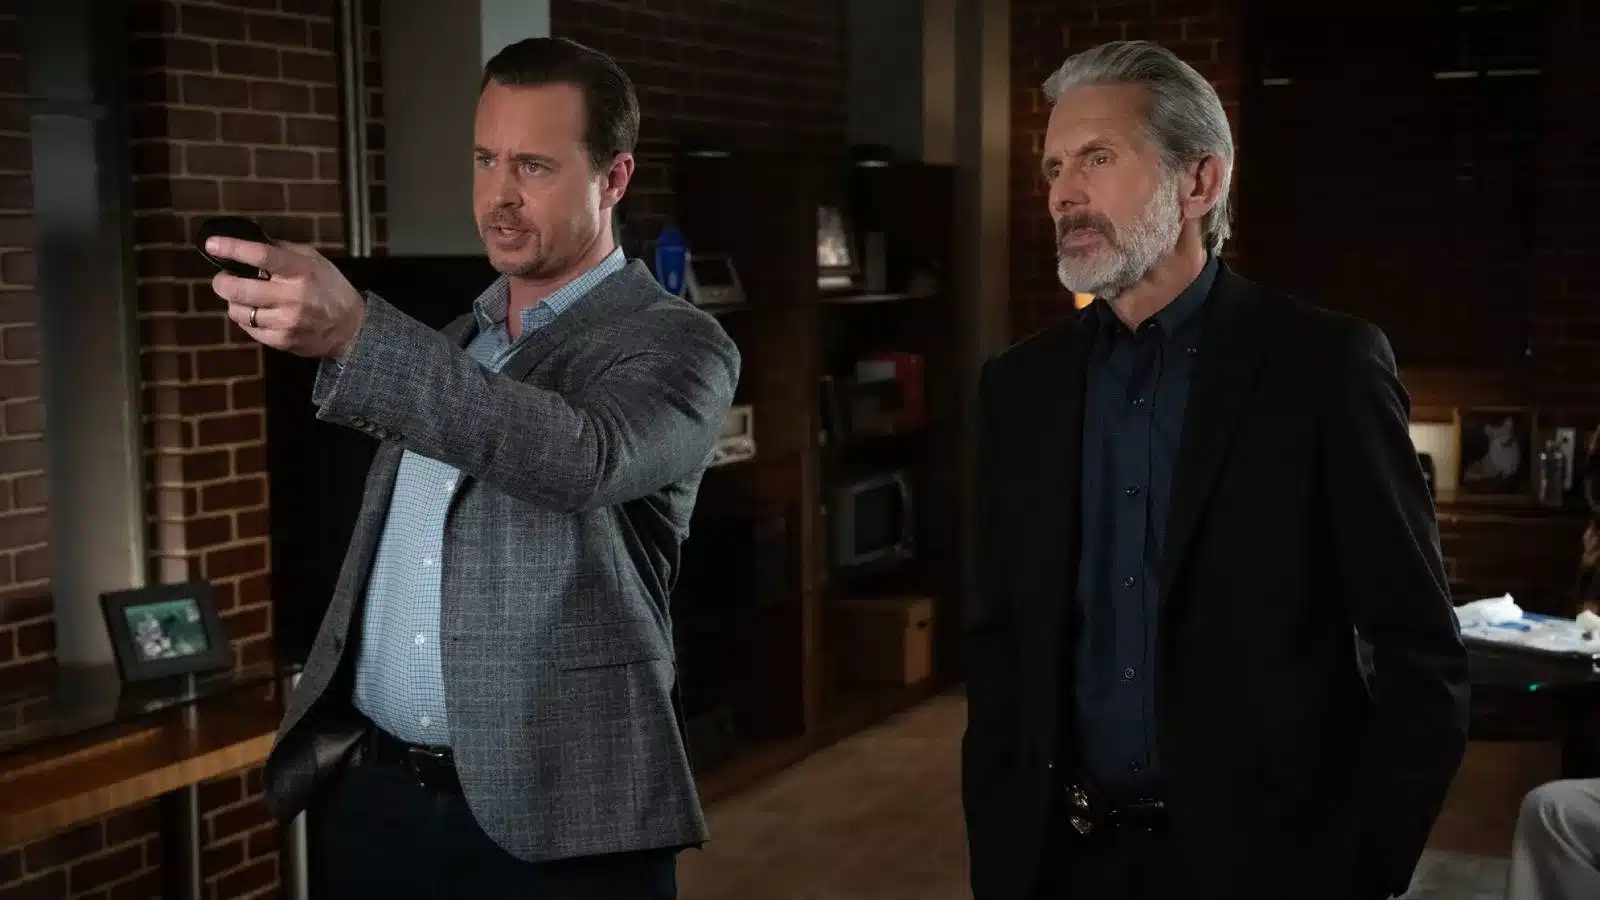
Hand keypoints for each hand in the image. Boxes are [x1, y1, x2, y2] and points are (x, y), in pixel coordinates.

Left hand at [206, 236, 364, 359]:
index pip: (261, 256)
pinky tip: (258, 314)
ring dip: (234, 303)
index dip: (232, 249)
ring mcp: (286, 321)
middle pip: (239, 289)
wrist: (350, 328)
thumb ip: (284, 251)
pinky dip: (247, 319)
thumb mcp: (314, 260)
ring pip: (238, 311)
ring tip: (244, 299)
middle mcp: (292, 296)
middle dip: (222, 283)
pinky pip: (249, 328)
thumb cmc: (329, 287)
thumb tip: (249, 244)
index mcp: (301, 271)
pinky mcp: (281, 340)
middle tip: (223, 280)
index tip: (212, 244)